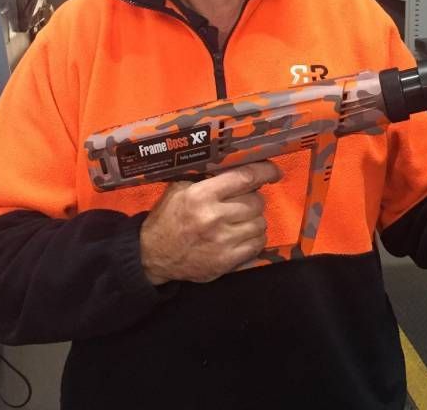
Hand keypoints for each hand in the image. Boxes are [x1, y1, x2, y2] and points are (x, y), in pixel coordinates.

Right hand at [139, 161, 281, 283]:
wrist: (152, 255)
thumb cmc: (168, 217)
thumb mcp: (180, 188)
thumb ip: (207, 177)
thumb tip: (238, 165)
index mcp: (202, 195)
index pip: (245, 178)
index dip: (265, 172)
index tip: (274, 171)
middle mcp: (214, 217)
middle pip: (256, 202)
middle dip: (254, 198)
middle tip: (244, 201)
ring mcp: (222, 241)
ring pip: (260, 223)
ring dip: (255, 219)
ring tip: (242, 219)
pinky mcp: (226, 261)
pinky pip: (257, 244)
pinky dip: (255, 238)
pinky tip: (244, 235)